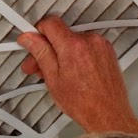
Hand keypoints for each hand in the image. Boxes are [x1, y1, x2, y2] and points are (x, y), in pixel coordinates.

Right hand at [16, 16, 137, 134]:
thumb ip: (40, 53)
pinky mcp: (107, 51)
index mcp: (73, 45)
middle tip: (39, 65)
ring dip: (63, 53)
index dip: (37, 33)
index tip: (32, 43)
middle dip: (48, 48)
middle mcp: (90, 40)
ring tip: (58, 74)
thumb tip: (29, 38)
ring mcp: (101, 45)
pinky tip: (73, 72)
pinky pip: (86, 46)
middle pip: (61, 34)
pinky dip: (77, 55)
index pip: (50, 23)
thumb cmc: (84, 103)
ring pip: (73, 40)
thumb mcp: (53, 79)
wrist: (108, 114)